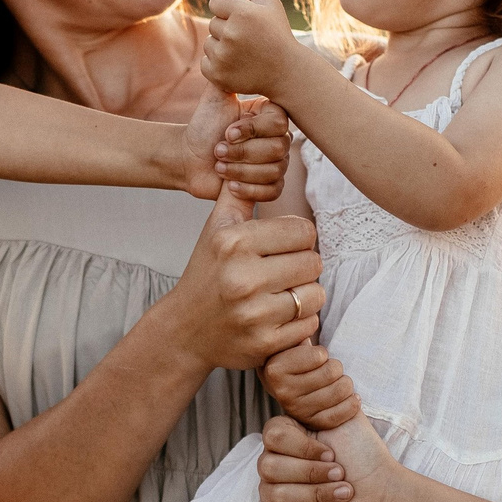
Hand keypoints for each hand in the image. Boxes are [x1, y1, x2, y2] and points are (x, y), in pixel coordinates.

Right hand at [167, 181, 325, 371]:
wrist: (185, 330)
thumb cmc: (207, 275)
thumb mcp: (215, 230)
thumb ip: (236, 194)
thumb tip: (246, 158)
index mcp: (234, 242)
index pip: (303, 230)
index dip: (298, 239)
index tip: (282, 248)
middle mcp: (243, 277)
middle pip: (313, 262)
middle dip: (303, 267)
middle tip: (283, 274)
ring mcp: (254, 313)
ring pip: (316, 295)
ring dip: (305, 296)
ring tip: (282, 295)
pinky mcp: (264, 343)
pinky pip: (309, 325)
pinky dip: (300, 323)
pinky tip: (278, 318)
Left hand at [179, 79, 290, 203]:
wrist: (189, 158)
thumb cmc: (203, 127)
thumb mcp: (215, 98)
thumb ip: (228, 76)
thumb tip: (236, 53)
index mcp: (270, 116)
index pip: (279, 123)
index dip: (253, 130)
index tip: (227, 132)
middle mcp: (278, 139)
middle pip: (279, 149)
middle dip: (242, 152)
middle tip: (218, 151)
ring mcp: (276, 164)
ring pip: (275, 171)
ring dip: (241, 171)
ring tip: (219, 167)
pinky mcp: (269, 186)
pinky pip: (273, 191)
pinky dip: (250, 190)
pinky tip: (230, 185)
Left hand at [202, 0, 307, 99]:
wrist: (286, 73)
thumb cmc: (278, 33)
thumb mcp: (269, 2)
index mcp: (243, 12)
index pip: (216, 3)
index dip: (231, 12)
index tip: (248, 22)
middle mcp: (232, 33)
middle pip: (213, 24)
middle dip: (229, 30)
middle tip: (251, 41)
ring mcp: (223, 56)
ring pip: (209, 43)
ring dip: (223, 47)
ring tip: (246, 54)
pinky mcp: (217, 75)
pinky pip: (205, 63)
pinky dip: (218, 66)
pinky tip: (238, 66)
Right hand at [259, 412, 399, 501]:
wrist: (383, 492)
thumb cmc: (364, 456)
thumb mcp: (343, 417)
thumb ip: (319, 399)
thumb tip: (310, 372)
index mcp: (285, 438)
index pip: (271, 436)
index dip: (302, 447)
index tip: (332, 452)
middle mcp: (274, 464)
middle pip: (267, 467)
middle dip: (312, 472)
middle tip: (341, 473)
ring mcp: (275, 494)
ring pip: (274, 495)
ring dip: (316, 494)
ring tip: (343, 492)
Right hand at [263, 338, 360, 430]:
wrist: (290, 388)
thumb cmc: (296, 362)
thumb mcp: (291, 345)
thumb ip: (297, 335)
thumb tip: (306, 321)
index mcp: (274, 369)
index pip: (319, 356)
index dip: (322, 354)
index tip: (316, 358)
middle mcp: (281, 391)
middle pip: (332, 372)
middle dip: (336, 368)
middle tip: (330, 370)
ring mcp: (297, 409)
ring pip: (341, 390)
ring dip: (345, 384)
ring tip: (338, 382)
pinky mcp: (313, 423)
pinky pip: (343, 412)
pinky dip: (352, 403)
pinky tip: (350, 397)